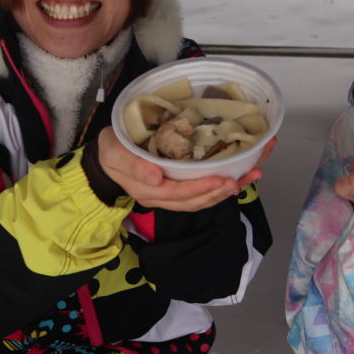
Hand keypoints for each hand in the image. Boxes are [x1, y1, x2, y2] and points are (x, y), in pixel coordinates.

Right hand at [97, 126, 242, 211]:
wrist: (105, 159)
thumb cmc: (110, 151)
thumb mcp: (114, 153)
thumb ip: (133, 165)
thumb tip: (156, 177)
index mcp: (148, 189)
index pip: (178, 194)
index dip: (200, 188)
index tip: (220, 179)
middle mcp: (162, 196)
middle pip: (195, 201)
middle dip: (219, 192)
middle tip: (241, 180)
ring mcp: (170, 194)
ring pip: (201, 199)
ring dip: (225, 191)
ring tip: (249, 177)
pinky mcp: (177, 186)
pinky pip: (200, 192)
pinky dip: (220, 185)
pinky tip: (237, 176)